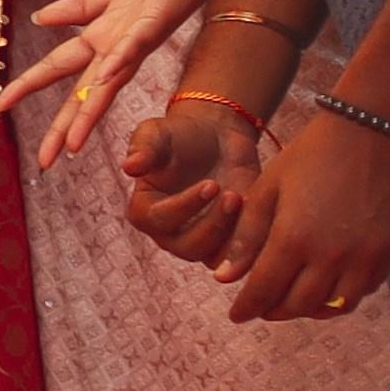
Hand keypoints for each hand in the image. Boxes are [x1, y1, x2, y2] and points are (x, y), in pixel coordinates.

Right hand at [1, 0, 253, 153]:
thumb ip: (78, 8)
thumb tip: (37, 19)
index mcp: (106, 39)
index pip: (65, 72)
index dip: (34, 90)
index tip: (0, 109)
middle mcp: (120, 47)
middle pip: (85, 92)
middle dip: (63, 126)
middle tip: (44, 162)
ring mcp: (138, 36)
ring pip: (109, 80)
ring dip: (90, 111)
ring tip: (73, 143)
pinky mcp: (158, 18)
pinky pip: (138, 41)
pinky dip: (121, 57)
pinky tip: (105, 71)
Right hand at [115, 95, 263, 265]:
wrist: (216, 139)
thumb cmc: (180, 135)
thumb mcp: (157, 133)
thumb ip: (144, 147)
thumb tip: (130, 167)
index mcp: (145, 212)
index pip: (159, 221)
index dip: (184, 207)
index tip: (210, 185)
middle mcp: (169, 234)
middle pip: (188, 247)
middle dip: (212, 225)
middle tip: (231, 196)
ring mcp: (200, 242)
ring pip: (215, 257)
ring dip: (232, 234)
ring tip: (244, 200)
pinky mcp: (228, 242)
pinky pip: (240, 255)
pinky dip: (251, 240)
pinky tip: (260, 213)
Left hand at [225, 103, 389, 322]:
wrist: (368, 133)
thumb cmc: (310, 156)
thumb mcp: (268, 190)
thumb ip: (247, 237)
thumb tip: (224, 279)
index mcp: (294, 238)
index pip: (264, 291)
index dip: (247, 307)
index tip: (236, 315)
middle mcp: (332, 255)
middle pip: (298, 305)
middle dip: (274, 311)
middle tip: (262, 308)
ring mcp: (365, 257)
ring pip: (334, 306)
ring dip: (309, 311)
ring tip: (292, 302)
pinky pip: (363, 291)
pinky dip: (341, 298)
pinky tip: (325, 287)